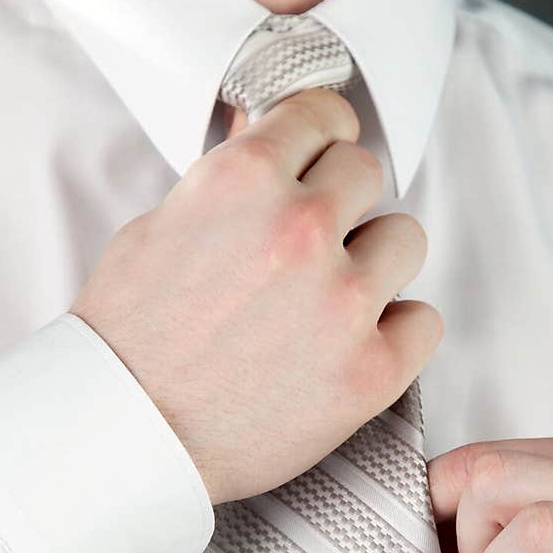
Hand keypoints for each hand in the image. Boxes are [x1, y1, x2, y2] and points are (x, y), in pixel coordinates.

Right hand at [71, 88, 440, 503]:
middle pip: (367, 173)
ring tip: (331, 301)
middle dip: (341, 204)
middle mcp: (301, 228)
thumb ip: (226, 181)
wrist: (127, 437)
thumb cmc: (128, 342)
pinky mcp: (370, 370)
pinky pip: (425, 322)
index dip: (319, 140)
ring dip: (375, 263)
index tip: (319, 162)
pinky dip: (397, 333)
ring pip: (406, 240)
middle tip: (311, 246)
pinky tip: (354, 346)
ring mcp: (342, 301)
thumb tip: (266, 134)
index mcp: (243, 180)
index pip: (324, 115)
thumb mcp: (157, 227)